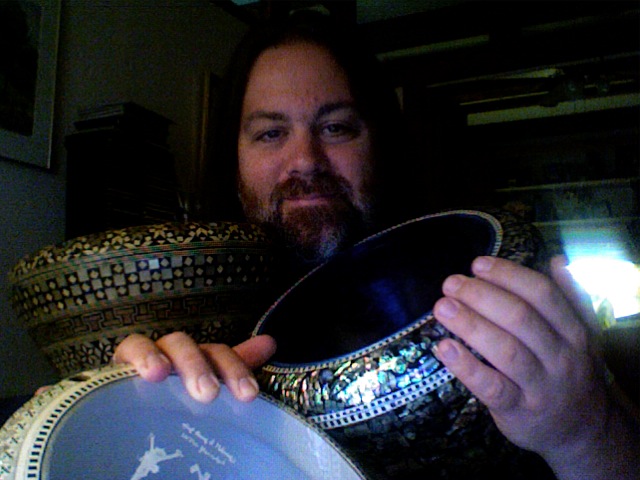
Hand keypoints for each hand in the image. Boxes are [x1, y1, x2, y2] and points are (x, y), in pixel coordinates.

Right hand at [113, 333, 276, 402]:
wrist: (131, 411)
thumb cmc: (175, 398)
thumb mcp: (208, 382)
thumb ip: (235, 365)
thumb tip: (271, 342)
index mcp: (200, 358)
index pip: (219, 354)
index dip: (235, 369)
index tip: (249, 395)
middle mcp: (177, 351)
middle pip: (192, 347)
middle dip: (201, 367)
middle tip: (208, 394)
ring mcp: (152, 353)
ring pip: (166, 345)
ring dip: (170, 358)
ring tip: (164, 375)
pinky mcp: (124, 362)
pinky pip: (131, 348)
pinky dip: (141, 356)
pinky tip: (148, 372)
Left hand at [432, 255, 637, 478]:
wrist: (582, 431)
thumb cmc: (569, 371)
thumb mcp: (581, 336)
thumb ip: (570, 299)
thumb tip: (556, 261)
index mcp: (574, 331)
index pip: (541, 295)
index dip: (508, 275)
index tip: (477, 264)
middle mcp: (561, 357)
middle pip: (520, 318)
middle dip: (481, 296)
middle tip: (451, 283)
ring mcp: (541, 386)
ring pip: (506, 351)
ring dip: (470, 325)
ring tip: (442, 307)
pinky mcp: (519, 411)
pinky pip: (491, 387)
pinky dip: (466, 367)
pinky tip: (444, 347)